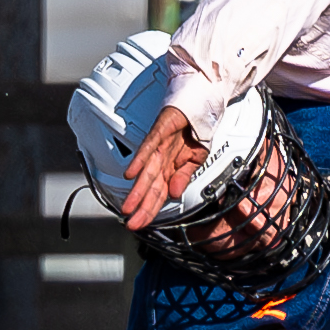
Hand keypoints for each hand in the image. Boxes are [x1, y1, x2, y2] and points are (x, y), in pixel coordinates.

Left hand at [122, 106, 206, 230]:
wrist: (201, 105)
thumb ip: (184, 177)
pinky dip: (139, 161)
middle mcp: (161, 158)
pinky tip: (130, 174)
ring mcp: (159, 146)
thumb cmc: (195, 129)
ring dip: (136, 191)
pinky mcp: (160, 131)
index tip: (141, 224)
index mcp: (170, 167)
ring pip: (146, 172)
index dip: (150, 210)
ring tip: (128, 208)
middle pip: (150, 187)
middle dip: (141, 207)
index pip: (158, 193)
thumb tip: (174, 193)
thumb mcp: (196, 160)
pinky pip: (148, 147)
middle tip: (131, 223)